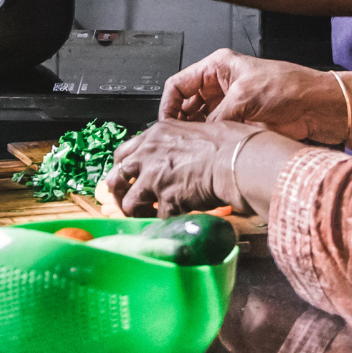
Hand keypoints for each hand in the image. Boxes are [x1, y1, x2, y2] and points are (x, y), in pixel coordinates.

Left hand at [105, 119, 255, 217]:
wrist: (235, 159)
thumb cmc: (227, 142)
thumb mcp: (194, 129)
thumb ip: (176, 142)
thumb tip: (179, 152)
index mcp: (155, 134)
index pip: (123, 153)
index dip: (123, 169)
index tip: (127, 178)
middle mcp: (149, 154)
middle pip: (116, 177)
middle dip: (120, 193)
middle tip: (129, 202)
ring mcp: (154, 177)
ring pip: (128, 202)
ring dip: (136, 212)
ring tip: (147, 217)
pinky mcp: (166, 199)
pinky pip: (156, 218)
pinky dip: (163, 223)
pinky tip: (172, 222)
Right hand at [160, 49, 349, 145]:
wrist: (319, 107)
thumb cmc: (290, 87)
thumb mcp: (245, 97)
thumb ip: (218, 117)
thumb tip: (200, 138)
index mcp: (218, 67)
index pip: (179, 84)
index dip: (168, 105)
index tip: (164, 126)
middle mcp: (221, 86)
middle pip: (186, 105)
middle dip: (179, 124)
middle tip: (173, 144)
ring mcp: (230, 106)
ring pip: (200, 123)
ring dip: (195, 136)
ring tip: (189, 152)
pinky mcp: (241, 125)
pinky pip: (216, 136)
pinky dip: (210, 145)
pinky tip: (207, 155)